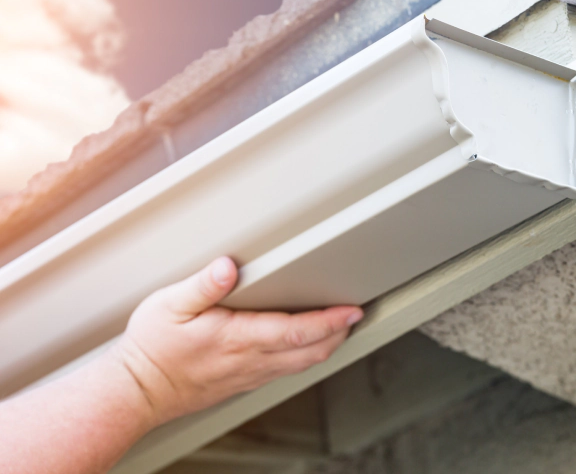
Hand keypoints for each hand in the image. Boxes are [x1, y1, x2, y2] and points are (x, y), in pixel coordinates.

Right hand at [112, 257, 362, 425]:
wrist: (136, 393)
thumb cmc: (151, 349)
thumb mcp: (168, 306)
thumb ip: (202, 285)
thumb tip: (228, 266)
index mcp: (237, 338)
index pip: (297, 331)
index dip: (330, 321)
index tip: (352, 309)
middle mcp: (249, 360)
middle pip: (310, 351)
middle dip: (339, 334)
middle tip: (355, 314)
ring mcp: (249, 375)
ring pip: (301, 364)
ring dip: (326, 346)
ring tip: (339, 326)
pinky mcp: (243, 382)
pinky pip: (285, 370)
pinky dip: (305, 355)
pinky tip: (304, 345)